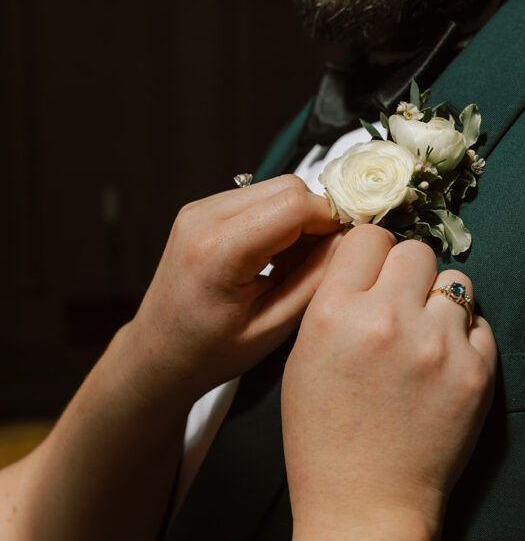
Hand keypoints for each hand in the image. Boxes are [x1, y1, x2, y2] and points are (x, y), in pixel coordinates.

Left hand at [120, 176, 340, 409]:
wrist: (158, 353)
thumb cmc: (208, 352)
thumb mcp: (272, 328)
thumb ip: (315, 281)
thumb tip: (350, 242)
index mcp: (218, 251)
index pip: (295, 204)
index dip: (332, 219)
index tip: (348, 246)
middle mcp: (203, 219)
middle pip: (288, 187)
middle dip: (316, 218)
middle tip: (323, 259)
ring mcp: (199, 210)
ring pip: (275, 188)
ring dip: (298, 219)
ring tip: (294, 264)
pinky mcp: (202, 210)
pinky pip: (258, 197)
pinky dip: (278, 220)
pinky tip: (275, 257)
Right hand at [282, 224, 496, 536]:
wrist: (366, 506)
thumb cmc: (324, 440)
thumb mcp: (302, 361)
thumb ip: (334, 304)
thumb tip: (366, 263)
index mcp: (335, 313)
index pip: (369, 237)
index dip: (372, 255)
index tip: (374, 274)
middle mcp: (388, 319)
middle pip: (416, 251)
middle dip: (408, 275)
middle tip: (401, 308)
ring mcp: (438, 345)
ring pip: (455, 283)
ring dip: (441, 304)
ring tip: (425, 340)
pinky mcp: (476, 372)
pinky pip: (480, 324)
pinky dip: (465, 339)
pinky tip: (443, 368)